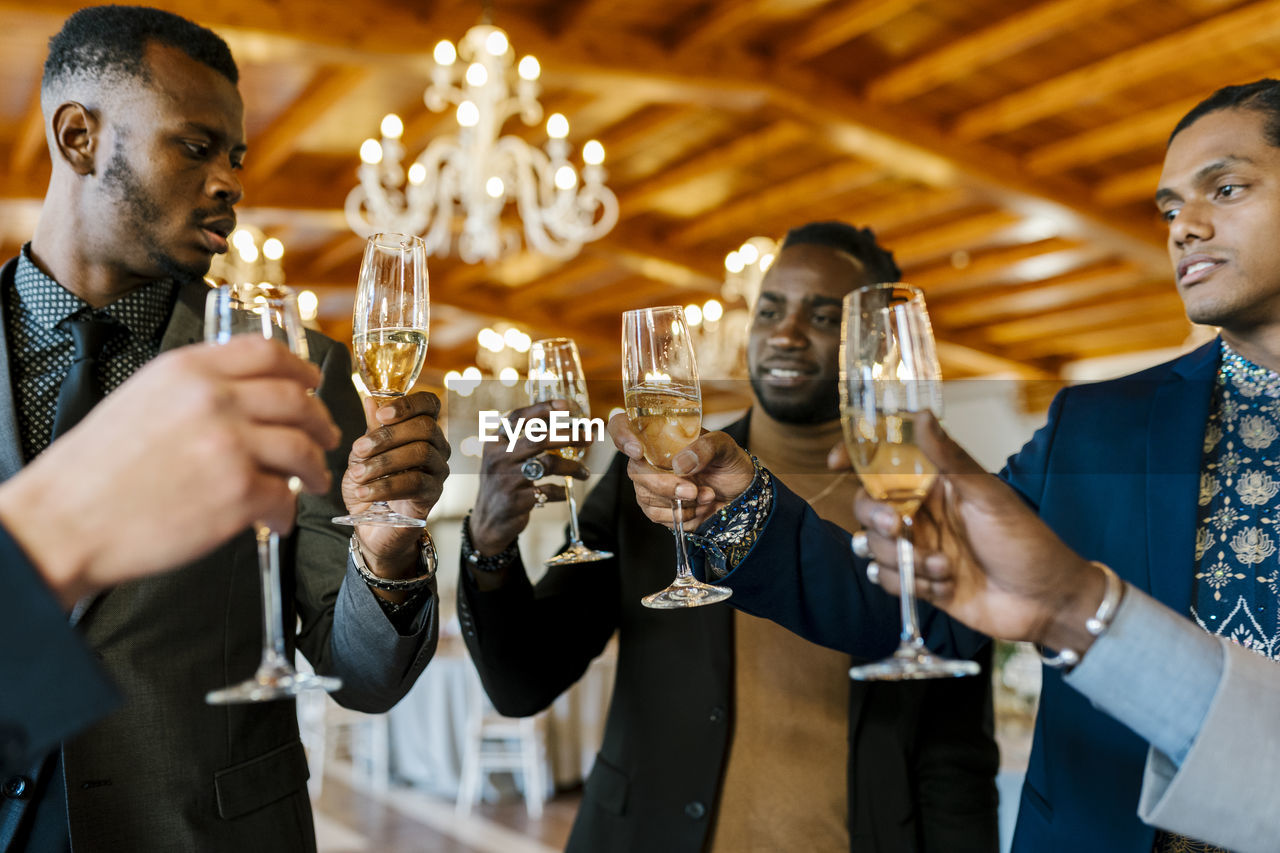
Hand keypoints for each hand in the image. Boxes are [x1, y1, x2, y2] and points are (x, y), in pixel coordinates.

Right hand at [0, 336, 340, 605]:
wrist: (63, 521)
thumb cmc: (94, 471)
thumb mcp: (141, 398)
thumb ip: (194, 389)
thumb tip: (244, 396)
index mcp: (189, 370)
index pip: (265, 352)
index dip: (299, 369)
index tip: (312, 384)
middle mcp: (215, 400)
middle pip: (296, 400)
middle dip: (320, 421)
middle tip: (327, 437)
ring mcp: (230, 445)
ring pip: (303, 448)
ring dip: (316, 468)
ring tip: (316, 480)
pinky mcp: (238, 492)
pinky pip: (286, 497)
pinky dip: (288, 512)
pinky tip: (277, 519)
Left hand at [342, 391, 450, 574]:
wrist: (371, 527)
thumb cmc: (370, 486)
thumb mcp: (363, 455)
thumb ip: (371, 429)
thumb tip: (371, 399)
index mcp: (421, 430)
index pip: (430, 404)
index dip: (410, 404)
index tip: (382, 414)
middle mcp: (437, 447)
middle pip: (426, 428)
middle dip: (389, 435)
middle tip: (359, 448)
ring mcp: (438, 472)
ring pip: (421, 453)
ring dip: (384, 462)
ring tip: (357, 475)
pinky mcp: (433, 495)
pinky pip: (416, 483)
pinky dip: (386, 486)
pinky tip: (364, 492)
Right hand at [468, 400, 588, 556]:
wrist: (487, 522)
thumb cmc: (504, 484)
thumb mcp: (504, 460)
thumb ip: (524, 443)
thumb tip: (562, 426)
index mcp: (495, 443)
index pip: (518, 417)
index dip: (542, 408)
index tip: (566, 405)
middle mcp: (498, 458)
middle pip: (540, 439)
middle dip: (569, 436)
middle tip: (589, 438)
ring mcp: (505, 480)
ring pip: (549, 464)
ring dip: (573, 467)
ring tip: (585, 472)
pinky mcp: (515, 501)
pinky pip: (548, 490)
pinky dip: (561, 490)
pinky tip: (565, 491)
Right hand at [607, 413, 753, 530]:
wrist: (740, 495)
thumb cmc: (729, 463)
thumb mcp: (726, 447)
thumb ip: (706, 448)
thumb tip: (681, 463)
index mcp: (660, 434)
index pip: (623, 426)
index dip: (621, 435)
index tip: (637, 450)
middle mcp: (650, 458)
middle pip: (635, 469)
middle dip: (664, 484)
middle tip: (693, 489)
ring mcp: (650, 484)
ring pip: (645, 495)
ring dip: (679, 502)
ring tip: (707, 495)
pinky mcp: (657, 507)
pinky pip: (656, 515)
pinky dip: (681, 515)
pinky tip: (699, 507)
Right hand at [853, 413, 1103, 648]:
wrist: (1045, 601)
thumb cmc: (1026, 540)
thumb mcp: (987, 494)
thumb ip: (948, 458)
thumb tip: (920, 414)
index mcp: (936, 485)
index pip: (884, 465)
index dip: (855, 459)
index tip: (835, 461)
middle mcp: (922, 514)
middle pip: (867, 508)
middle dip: (875, 519)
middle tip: (900, 528)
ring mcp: (919, 549)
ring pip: (873, 547)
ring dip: (903, 559)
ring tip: (942, 566)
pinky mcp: (919, 584)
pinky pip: (886, 580)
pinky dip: (910, 584)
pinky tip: (943, 584)